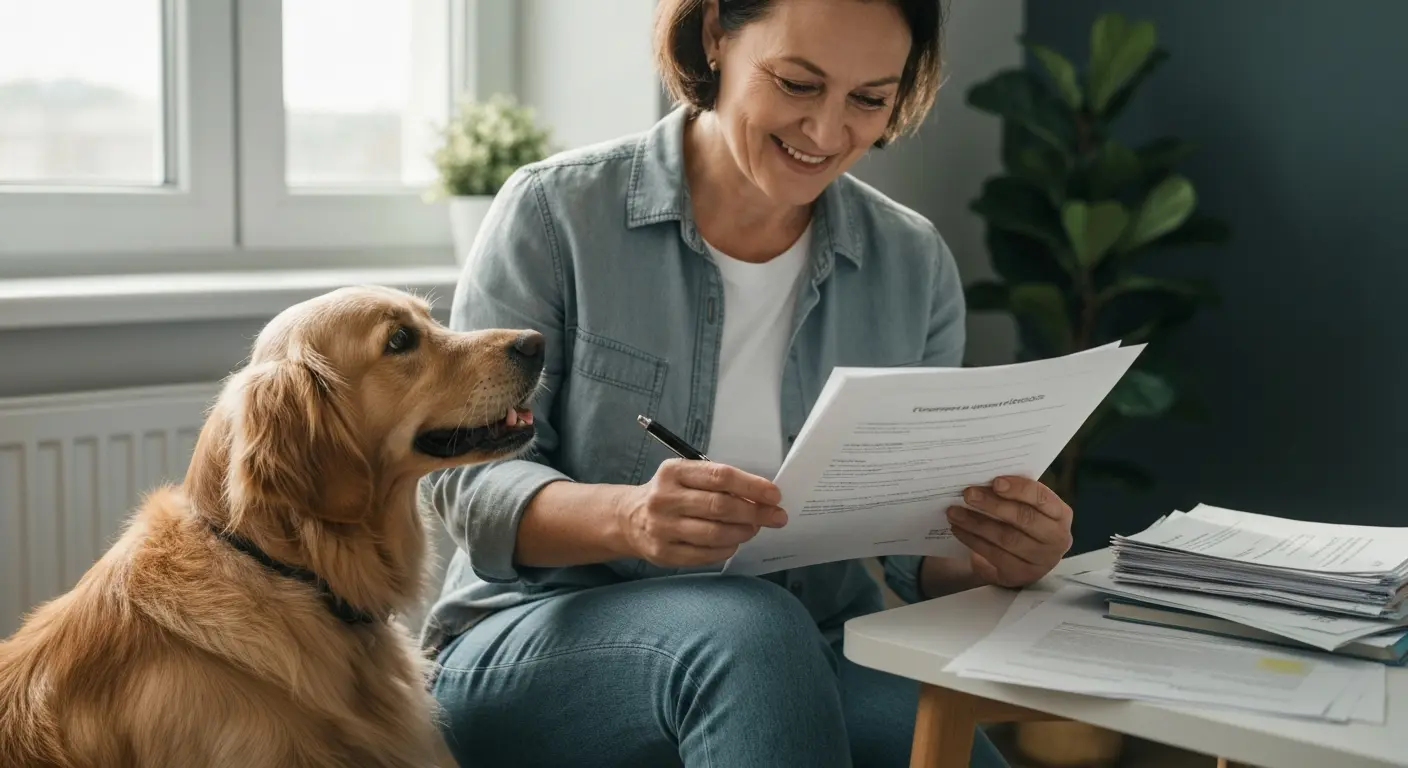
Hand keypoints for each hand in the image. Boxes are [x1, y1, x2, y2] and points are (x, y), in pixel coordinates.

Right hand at [618, 459, 787, 566]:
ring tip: (754, 528)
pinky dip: (727, 548)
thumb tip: (759, 497)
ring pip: (715, 533)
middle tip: (776, 516)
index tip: (774, 495)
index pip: (720, 476)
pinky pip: (706, 554)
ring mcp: (663, 528)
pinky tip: (734, 542)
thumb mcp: (685, 476)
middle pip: (720, 506)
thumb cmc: (669, 494)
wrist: (628, 519)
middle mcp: (665, 498)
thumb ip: (716, 482)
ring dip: (743, 531)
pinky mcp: (664, 553)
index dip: (751, 486)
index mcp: (673, 472)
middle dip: (755, 512)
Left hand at [946, 475, 1072, 587]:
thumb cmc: (1023, 522)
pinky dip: (973, 540)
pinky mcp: (1021, 574)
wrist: (1024, 559)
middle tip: (968, 494)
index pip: (1043, 498)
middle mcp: (1057, 538)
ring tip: (954, 512)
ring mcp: (1041, 560)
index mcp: (1060, 514)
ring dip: (976, 523)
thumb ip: (1014, 494)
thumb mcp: (1027, 507)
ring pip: (1006, 539)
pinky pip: (994, 555)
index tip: (995, 482)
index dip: (1020, 489)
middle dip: (993, 505)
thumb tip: (982, 478)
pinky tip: (958, 529)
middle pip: (1024, 519)